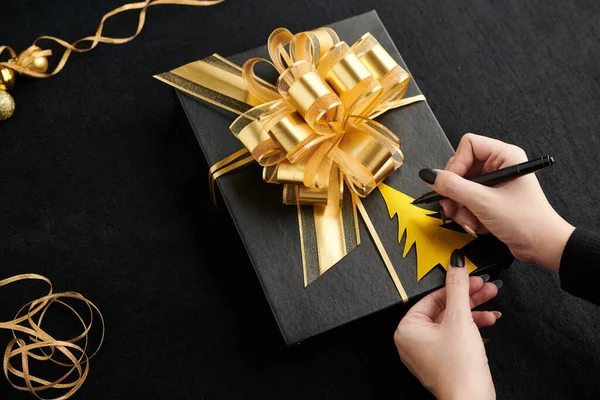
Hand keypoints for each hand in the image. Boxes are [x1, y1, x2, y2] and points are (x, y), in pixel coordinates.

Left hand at [394, 250, 500, 399]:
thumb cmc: (459, 369)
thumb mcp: (460, 318)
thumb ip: (458, 287)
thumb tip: (454, 264)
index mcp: (407, 329)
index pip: (432, 297)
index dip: (455, 286)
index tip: (470, 276)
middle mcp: (413, 340)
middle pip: (444, 309)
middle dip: (468, 298)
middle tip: (485, 287)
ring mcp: (428, 352)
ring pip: (452, 322)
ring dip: (474, 312)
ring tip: (492, 304)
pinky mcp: (443, 360)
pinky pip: (455, 336)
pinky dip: (471, 328)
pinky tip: (487, 322)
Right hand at [419, 133, 574, 270]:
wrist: (542, 247)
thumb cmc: (527, 222)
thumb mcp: (484, 203)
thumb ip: (454, 187)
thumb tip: (430, 175)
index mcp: (505, 156)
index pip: (468, 145)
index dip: (456, 164)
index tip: (450, 184)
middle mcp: (499, 166)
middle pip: (461, 167)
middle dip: (455, 191)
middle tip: (451, 206)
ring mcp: (494, 182)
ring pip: (461, 187)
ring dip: (460, 206)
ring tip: (468, 220)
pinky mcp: (490, 198)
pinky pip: (466, 200)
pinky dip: (467, 213)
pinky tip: (476, 224)